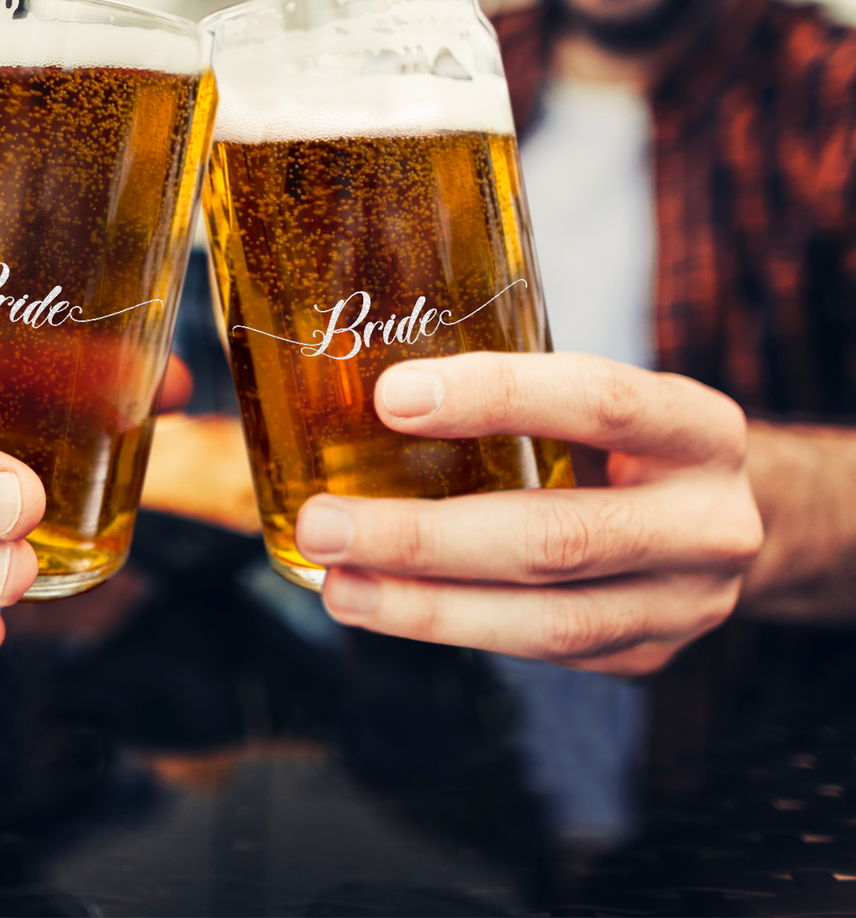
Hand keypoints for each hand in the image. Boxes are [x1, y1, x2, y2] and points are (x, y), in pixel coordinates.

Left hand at [295, 352, 762, 674]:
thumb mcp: (603, 398)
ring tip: (338, 586)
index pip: (598, 402)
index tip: (391, 397)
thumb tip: (366, 388)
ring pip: (544, 620)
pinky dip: (453, 626)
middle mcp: (706, 523)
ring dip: (424, 607)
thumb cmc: (630, 442)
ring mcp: (683, 605)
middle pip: (558, 536)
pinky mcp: (645, 657)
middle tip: (325, 524)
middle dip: (425, 536)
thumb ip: (516, 394)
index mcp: (698, 429)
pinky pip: (537, 649)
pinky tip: (385, 605)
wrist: (720, 520)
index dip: (494, 397)